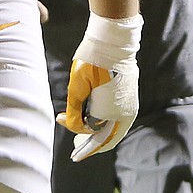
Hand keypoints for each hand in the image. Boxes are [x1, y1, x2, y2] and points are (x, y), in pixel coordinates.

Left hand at [58, 12, 142, 161]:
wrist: (113, 41)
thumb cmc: (92, 61)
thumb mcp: (76, 86)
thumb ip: (73, 110)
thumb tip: (70, 125)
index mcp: (112, 114)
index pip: (93, 135)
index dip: (77, 137)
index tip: (62, 130)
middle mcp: (125, 114)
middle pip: (107, 138)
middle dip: (90, 146)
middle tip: (76, 151)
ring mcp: (130, 106)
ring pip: (114, 130)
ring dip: (99, 136)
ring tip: (83, 140)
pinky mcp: (130, 98)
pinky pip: (119, 120)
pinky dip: (106, 126)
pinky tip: (94, 123)